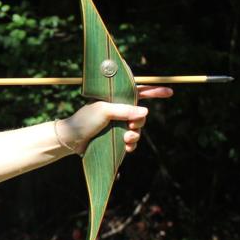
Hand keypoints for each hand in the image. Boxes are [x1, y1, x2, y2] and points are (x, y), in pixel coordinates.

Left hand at [57, 85, 171, 153]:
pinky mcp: (115, 139)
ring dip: (135, 135)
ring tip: (126, 138)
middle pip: (140, 115)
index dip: (154, 91)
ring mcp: (117, 126)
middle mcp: (118, 111)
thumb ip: (125, 111)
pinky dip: (131, 145)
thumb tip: (145, 112)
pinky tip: (126, 147)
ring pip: (136, 130)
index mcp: (115, 99)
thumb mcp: (104, 111)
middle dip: (139, 121)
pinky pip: (130, 143)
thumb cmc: (84, 120)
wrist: (71, 140)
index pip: (138, 92)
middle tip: (130, 126)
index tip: (169, 92)